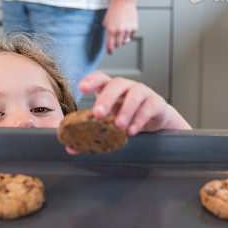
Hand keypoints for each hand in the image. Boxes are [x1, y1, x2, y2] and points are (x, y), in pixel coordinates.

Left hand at [77, 71, 191, 135]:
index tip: (81, 88)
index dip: (91, 80)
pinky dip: (140, 118)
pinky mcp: (157, 102)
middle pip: (116, 84)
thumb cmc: (127, 118)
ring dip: (125, 110)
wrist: (156, 122)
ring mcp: (143, 92)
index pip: (101, 78)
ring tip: (118, 126)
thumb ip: (91, 134)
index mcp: (111, 89)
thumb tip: (70, 149)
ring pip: (134, 94)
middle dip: (106, 98)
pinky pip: (149, 106)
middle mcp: (127, 87)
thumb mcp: (109, 125)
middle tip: (97, 114)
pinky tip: (132, 131)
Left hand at [102, 0, 137, 53]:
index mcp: (111, 29)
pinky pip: (131, 36)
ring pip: (125, 40)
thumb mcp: (106, 21)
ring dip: (122, 38)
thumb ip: (107, 32)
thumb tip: (109, 41)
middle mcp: (119, 31)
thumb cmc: (114, 10)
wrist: (124, 2)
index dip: (109, 50)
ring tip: (121, 29)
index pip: (110, 45)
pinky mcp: (134, 27)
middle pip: (118, 45)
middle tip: (115, 41)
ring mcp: (128, 29)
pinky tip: (126, 27)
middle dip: (116, 44)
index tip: (110, 52)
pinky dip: (128, 34)